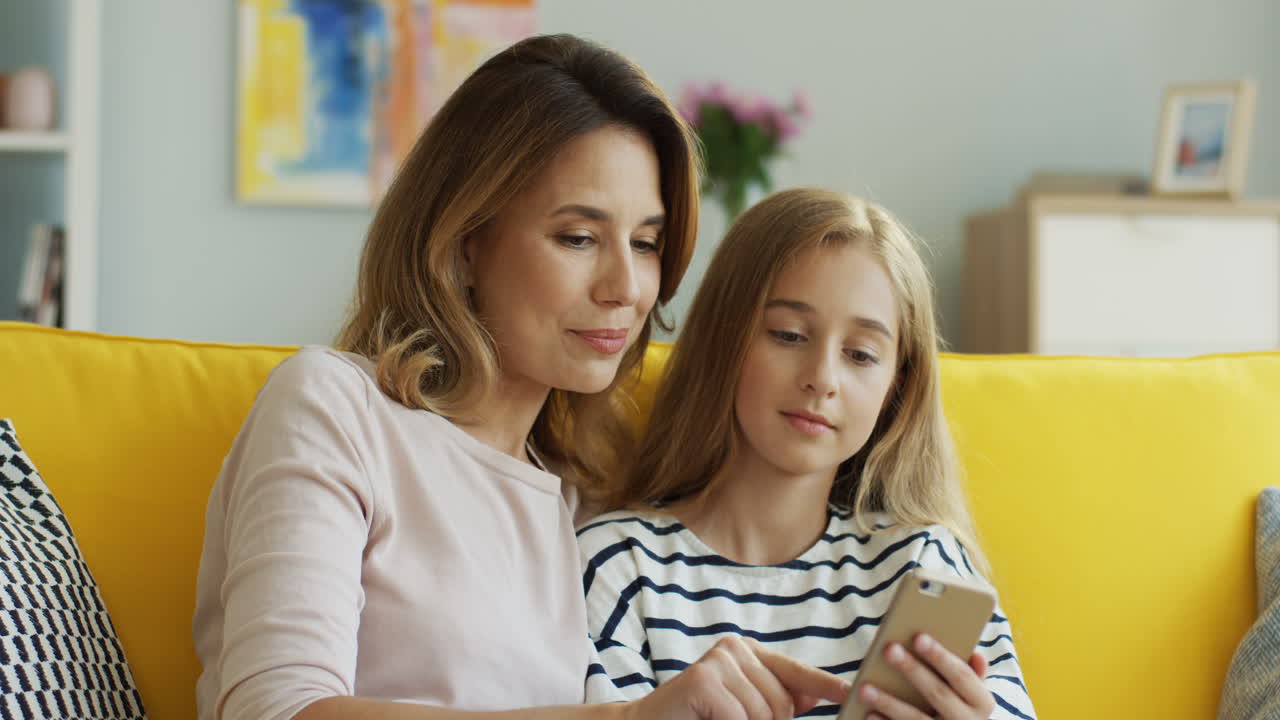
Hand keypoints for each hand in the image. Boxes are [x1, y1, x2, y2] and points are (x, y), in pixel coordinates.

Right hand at [625, 636, 850, 719]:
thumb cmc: (701, 717)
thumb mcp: (744, 708)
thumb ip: (778, 698)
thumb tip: (815, 695)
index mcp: (750, 653)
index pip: (795, 670)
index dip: (824, 684)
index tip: (850, 693)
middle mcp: (736, 648)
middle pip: (782, 701)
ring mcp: (719, 659)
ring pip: (762, 713)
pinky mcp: (704, 678)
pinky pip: (739, 717)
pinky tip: (708, 719)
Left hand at [858, 633, 994, 719]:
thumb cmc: (961, 707)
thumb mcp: (972, 694)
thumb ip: (970, 674)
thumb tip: (977, 654)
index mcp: (981, 703)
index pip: (962, 675)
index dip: (941, 656)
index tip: (918, 637)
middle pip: (938, 693)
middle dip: (913, 670)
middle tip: (889, 649)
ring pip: (916, 719)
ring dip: (889, 703)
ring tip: (865, 687)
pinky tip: (869, 714)